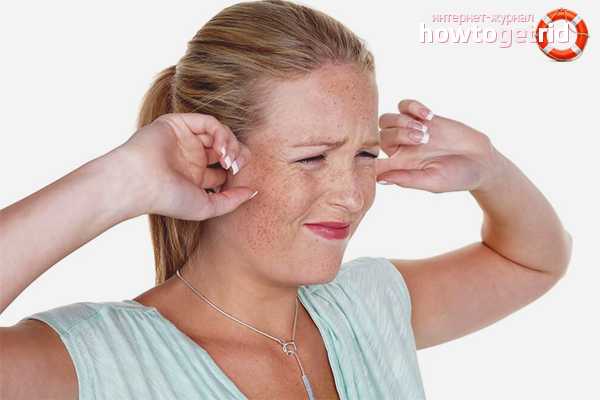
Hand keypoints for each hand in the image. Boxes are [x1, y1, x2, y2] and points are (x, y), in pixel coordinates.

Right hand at [117, 113, 255, 219]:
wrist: (139, 183)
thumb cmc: (168, 199)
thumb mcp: (207, 207)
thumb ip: (232, 201)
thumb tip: (254, 192)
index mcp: (195, 176)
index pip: (224, 169)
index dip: (236, 171)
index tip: (237, 177)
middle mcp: (190, 156)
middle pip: (225, 148)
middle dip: (237, 154)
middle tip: (236, 164)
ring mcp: (185, 139)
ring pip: (220, 133)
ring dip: (230, 144)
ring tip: (228, 158)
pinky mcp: (178, 124)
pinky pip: (209, 122)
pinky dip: (220, 132)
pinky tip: (220, 147)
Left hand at [375, 99, 505, 192]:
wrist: (482, 161)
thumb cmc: (457, 178)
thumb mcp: (433, 182)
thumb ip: (407, 179)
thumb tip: (379, 180)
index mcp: (399, 166)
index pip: (373, 162)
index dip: (368, 158)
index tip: (378, 156)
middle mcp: (401, 148)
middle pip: (380, 135)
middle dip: (398, 135)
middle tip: (422, 140)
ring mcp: (411, 130)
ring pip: (388, 119)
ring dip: (403, 122)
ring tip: (426, 131)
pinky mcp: (424, 117)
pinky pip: (405, 105)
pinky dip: (413, 107)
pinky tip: (428, 115)